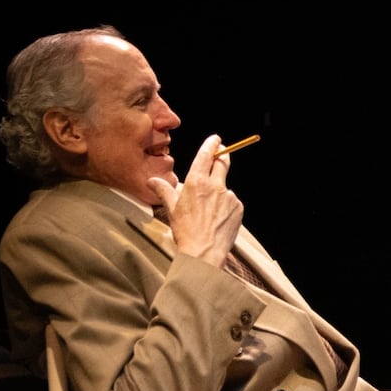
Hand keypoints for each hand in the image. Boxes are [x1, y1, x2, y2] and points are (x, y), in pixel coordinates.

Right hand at [149, 135, 243, 267]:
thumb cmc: (185, 230)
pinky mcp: (239, 208)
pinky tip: (217, 218)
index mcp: (197, 182)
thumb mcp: (171, 208)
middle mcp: (216, 186)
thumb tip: (152, 181)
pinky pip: (232, 202)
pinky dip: (226, 206)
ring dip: (219, 192)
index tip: (216, 138)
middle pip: (223, 163)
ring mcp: (230, 197)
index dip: (212, 144)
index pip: (206, 155)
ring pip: (225, 187)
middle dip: (222, 156)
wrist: (204, 252)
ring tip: (209, 211)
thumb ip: (164, 190)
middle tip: (222, 152)